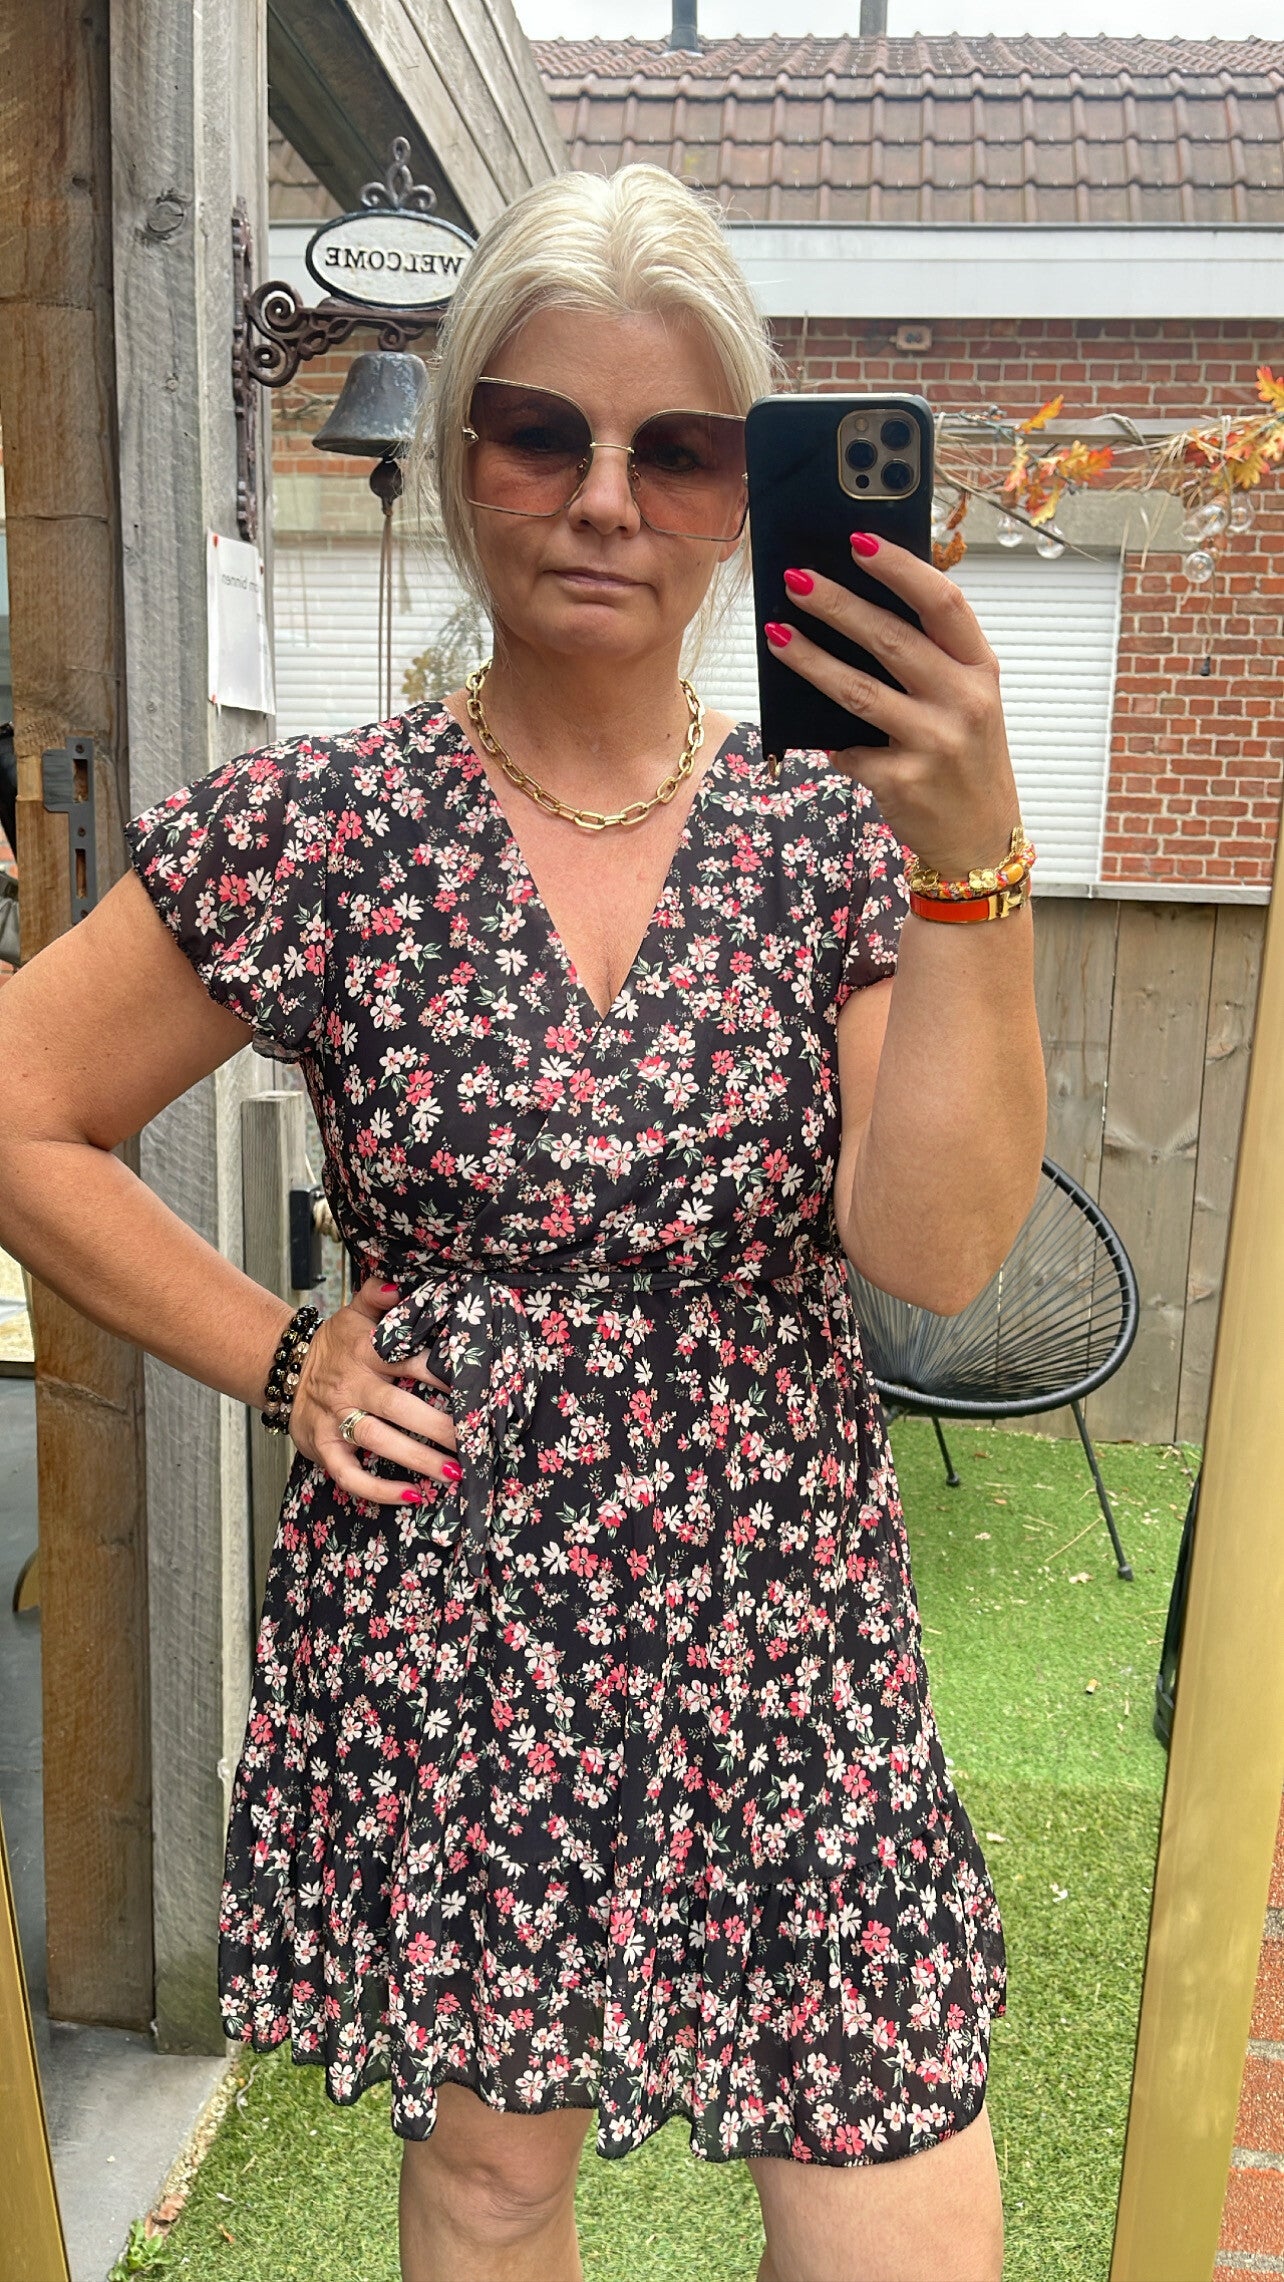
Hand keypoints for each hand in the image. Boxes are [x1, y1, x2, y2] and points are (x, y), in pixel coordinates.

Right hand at [288, 1274, 459, 1506]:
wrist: (285, 1369)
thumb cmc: (336, 1345)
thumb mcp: (354, 1312)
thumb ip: (378, 1294)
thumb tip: (399, 1282)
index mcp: (366, 1351)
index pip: (408, 1361)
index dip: (441, 1375)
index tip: (475, 1388)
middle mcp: (352, 1385)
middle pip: (399, 1407)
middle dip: (438, 1426)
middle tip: (475, 1440)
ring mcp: (336, 1418)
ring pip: (379, 1441)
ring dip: (418, 1459)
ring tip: (455, 1472)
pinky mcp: (323, 1447)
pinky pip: (350, 1475)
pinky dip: (379, 1490)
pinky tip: (412, 1496)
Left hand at [765, 536, 1021, 876]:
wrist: (979, 839)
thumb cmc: (964, 758)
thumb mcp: (967, 702)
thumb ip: (930, 660)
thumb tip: (854, 611)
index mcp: (981, 670)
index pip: (943, 603)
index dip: (901, 568)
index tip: (859, 541)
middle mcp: (964, 702)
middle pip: (892, 639)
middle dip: (837, 605)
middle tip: (795, 579)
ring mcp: (935, 744)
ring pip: (857, 690)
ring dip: (809, 659)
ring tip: (776, 634)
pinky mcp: (903, 781)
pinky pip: (849, 749)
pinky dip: (830, 740)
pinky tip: (811, 731)